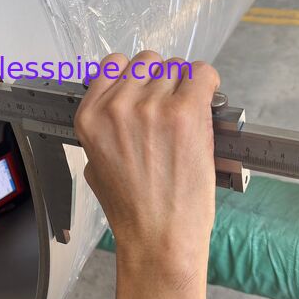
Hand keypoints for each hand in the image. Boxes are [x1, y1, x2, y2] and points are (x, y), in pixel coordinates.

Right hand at [74, 51, 219, 280]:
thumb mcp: (95, 166)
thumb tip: (120, 108)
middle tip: (169, 104)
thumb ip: (103, 129)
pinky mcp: (185, 112)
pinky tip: (207, 102)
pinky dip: (208, 84)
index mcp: (90, 118)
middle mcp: (117, 107)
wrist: (159, 237)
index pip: (111, 65)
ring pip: (175, 67)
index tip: (144, 87)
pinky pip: (202, 74)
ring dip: (184, 85)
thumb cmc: (133, 210)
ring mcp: (151, 107)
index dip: (132, 76)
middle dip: (159, 79)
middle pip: (146, 61)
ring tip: (188, 112)